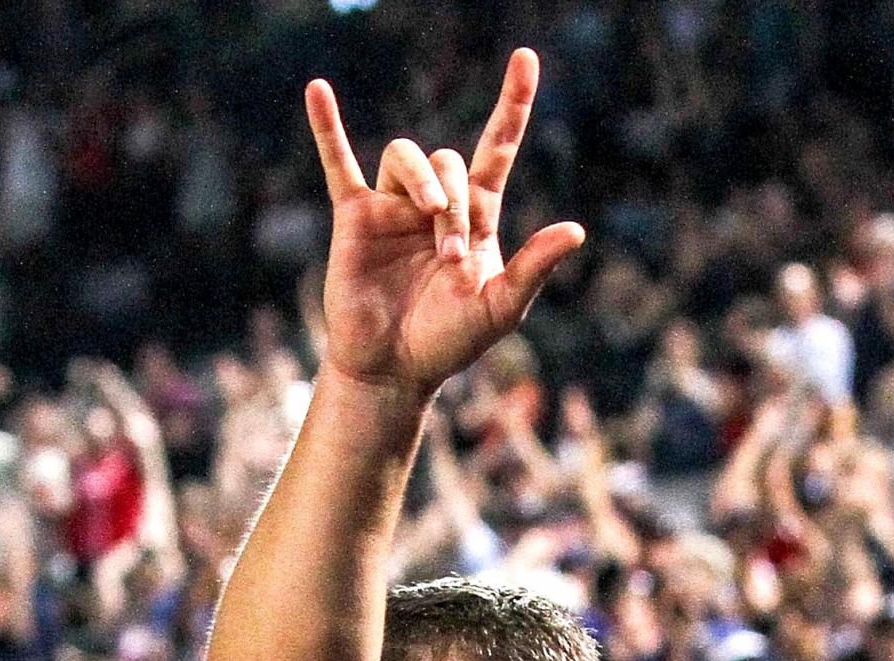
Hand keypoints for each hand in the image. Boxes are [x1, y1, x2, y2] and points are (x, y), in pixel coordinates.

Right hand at [304, 52, 585, 401]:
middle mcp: (435, 203)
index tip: (525, 59)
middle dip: (455, 203)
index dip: (512, 104)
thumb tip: (576, 231)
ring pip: (408, 156)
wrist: (393, 368)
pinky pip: (339, 162)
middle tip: (450, 256)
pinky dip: (328, 127)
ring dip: (423, 180)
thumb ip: (534, 267)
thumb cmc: (449, 342)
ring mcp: (394, 206)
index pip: (498, 148)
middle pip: (450, 163)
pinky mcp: (355, 218)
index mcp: (476, 217)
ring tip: (429, 217)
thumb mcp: (500, 308)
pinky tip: (317, 90)